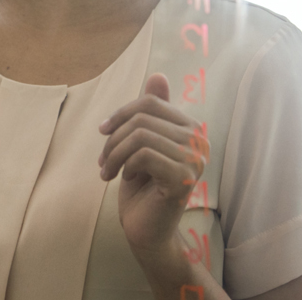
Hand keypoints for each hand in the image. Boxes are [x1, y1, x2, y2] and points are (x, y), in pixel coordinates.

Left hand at [99, 73, 208, 266]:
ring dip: (114, 154)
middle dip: (113, 138)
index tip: (103, 131)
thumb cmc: (142, 184)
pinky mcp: (183, 178)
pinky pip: (143, 155)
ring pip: (140, 136)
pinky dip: (125, 166)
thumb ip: (151, 112)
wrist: (146, 227)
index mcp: (190, 128)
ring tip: (107, 170)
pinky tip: (125, 179)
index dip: (120, 113)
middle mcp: (199, 141)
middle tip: (103, 160)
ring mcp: (195, 160)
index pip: (150, 102)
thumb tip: (158, 75)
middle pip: (142, 118)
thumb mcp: (140, 143)